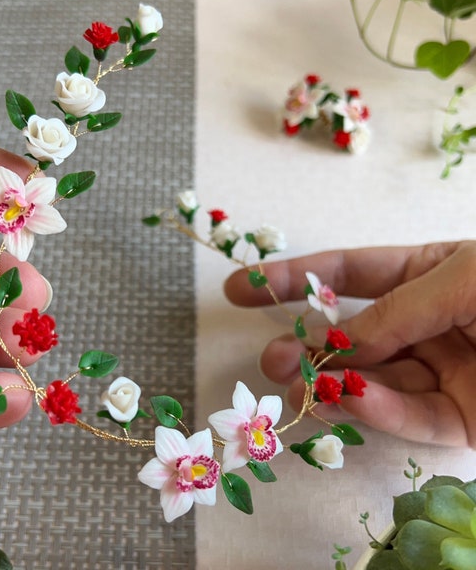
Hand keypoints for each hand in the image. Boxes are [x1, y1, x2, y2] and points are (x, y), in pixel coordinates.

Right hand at [224, 241, 475, 447]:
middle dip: (306, 347)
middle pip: (350, 336)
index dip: (292, 279)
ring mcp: (440, 373)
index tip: (241, 288)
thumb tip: (339, 342)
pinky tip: (350, 400)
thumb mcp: (463, 279)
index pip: (346, 274)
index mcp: (425, 276)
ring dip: (331, 385)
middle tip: (272, 359)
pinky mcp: (459, 419)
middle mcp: (424, 325)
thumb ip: (399, 308)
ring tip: (295, 391)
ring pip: (372, 382)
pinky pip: (412, 417)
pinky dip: (378, 412)